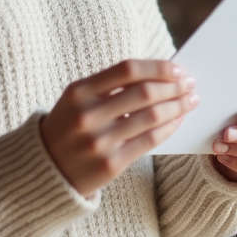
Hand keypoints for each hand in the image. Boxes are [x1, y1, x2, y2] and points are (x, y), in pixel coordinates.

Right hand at [41, 59, 198, 197]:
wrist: (46, 170)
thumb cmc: (70, 126)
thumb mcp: (78, 99)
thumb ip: (111, 85)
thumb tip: (159, 74)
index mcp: (79, 91)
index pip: (127, 70)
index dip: (157, 67)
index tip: (177, 68)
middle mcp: (88, 115)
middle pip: (144, 92)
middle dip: (174, 86)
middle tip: (190, 84)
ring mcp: (99, 141)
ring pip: (151, 117)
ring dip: (177, 106)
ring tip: (190, 101)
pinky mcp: (111, 164)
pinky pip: (149, 141)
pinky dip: (169, 127)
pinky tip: (177, 120)